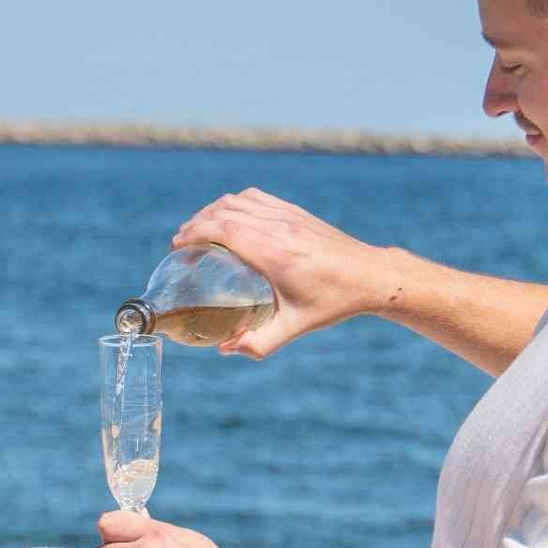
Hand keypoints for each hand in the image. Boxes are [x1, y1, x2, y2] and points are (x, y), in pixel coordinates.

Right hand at [167, 187, 390, 359]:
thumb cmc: (333, 302)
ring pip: (238, 200)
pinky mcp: (296, 212)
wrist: (370, 276)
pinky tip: (228, 217)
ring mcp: (288, 215)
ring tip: (198, 230)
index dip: (193, 233)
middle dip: (195, 223)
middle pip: (224, 212)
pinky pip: (256, 197)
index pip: (223, 230)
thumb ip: (259, 343)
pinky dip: (234, 203)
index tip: (176, 246)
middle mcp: (278, 227)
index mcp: (274, 253)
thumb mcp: (295, 327)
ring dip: (212, 211)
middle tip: (180, 243)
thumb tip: (225, 349)